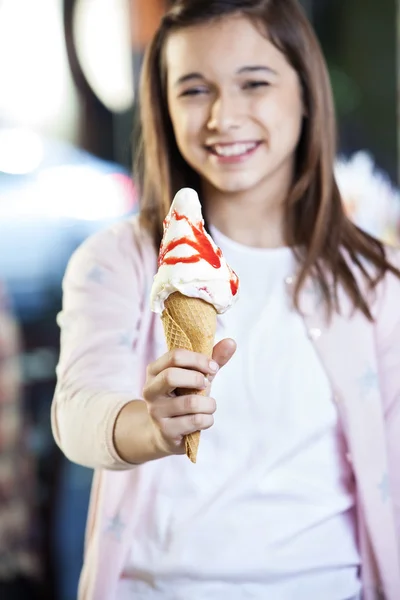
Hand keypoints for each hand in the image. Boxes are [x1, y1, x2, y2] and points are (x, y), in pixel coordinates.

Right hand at [143, 338, 235, 454]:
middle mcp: (149, 390)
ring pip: (190, 402)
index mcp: (154, 370)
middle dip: (197, 379)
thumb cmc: (184, 397)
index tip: (213, 367)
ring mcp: (156, 411)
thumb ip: (212, 359)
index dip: (198, 359)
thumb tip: (232, 342)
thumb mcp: (196, 377)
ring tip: (208, 406)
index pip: (175, 356)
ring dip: (209, 404)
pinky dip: (208, 419)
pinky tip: (204, 419)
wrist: (167, 432)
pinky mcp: (166, 430)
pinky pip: (196, 421)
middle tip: (207, 384)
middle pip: (171, 376)